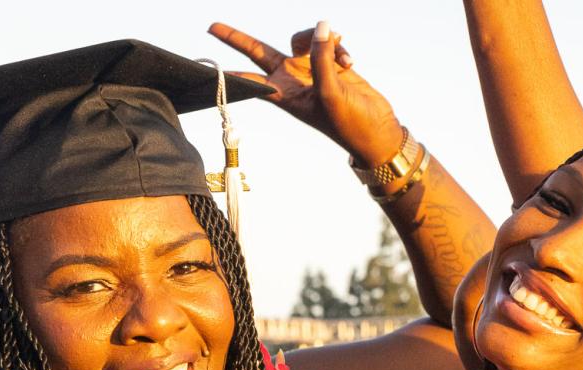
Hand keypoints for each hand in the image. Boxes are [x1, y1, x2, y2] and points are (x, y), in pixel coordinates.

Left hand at [209, 21, 405, 166]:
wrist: (376, 130)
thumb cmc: (347, 122)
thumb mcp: (329, 90)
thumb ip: (321, 57)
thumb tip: (322, 28)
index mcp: (284, 93)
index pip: (250, 80)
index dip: (230, 74)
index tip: (205, 67)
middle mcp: (292, 78)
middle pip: (259, 52)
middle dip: (238, 39)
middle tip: (212, 27)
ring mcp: (311, 69)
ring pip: (303, 38)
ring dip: (320, 38)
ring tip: (340, 49)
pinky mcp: (332, 63)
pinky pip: (330, 43)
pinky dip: (340, 47)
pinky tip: (350, 60)